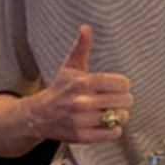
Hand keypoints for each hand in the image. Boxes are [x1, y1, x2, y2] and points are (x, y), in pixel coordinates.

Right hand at [21, 26, 133, 143]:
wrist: (39, 115)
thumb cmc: (59, 90)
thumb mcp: (70, 66)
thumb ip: (81, 47)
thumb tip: (85, 28)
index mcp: (83, 82)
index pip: (120, 83)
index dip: (123, 84)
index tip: (120, 85)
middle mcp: (82, 102)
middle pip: (123, 100)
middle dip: (124, 99)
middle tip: (118, 98)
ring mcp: (83, 120)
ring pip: (119, 117)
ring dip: (120, 114)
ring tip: (112, 110)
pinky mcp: (83, 136)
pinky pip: (112, 133)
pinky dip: (114, 129)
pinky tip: (108, 122)